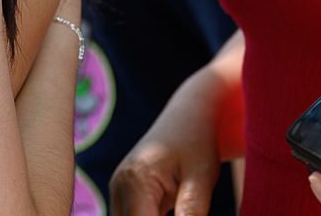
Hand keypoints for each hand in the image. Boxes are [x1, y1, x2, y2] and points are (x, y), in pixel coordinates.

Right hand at [109, 79, 222, 214]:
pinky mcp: (124, 194)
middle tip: (185, 213)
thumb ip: (192, 214)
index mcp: (135, 182)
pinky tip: (172, 211)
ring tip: (179, 206)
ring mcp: (118, 190)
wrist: (190, 114)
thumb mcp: (201, 180)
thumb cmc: (198, 142)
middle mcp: (119, 187)